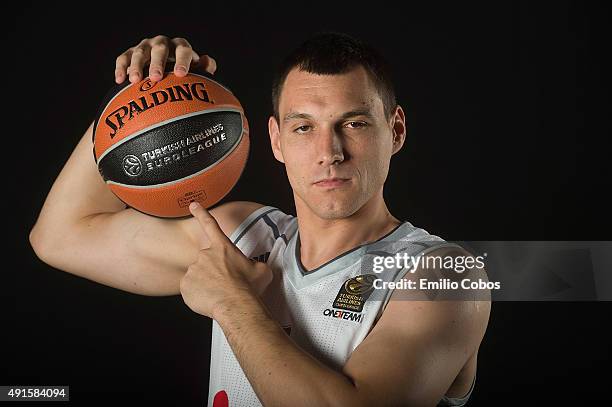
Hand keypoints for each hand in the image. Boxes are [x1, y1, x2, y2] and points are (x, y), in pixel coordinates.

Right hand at [114, 35, 216, 83]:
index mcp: (179, 46)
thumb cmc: (182, 75)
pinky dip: (121, 68)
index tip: (181, 74)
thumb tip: (207, 61)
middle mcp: (162, 43)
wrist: (164, 73)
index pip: (183, 49)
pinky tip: (119, 80)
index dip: (182, 60)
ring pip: (140, 52)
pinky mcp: (130, 53)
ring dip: (136, 66)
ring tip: (135, 81)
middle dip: (157, 63)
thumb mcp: (195, 72)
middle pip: (159, 49)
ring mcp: (145, 47)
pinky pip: (123, 58)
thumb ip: (204, 68)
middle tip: (156, 78)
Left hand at [180, 202, 272, 317]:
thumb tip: (255, 268)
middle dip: (214, 270)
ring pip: (198, 275)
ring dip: (206, 282)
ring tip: (219, 294)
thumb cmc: (248, 287)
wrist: (235, 305)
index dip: (201, 213)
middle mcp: (205, 255)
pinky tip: (209, 299)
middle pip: (207, 260)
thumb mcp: (261, 270)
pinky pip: (191, 289)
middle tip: (226, 284)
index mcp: (223, 247)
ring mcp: (193, 269)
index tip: (193, 205)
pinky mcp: (186, 285)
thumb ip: (254, 264)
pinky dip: (198, 294)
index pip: (210, 225)